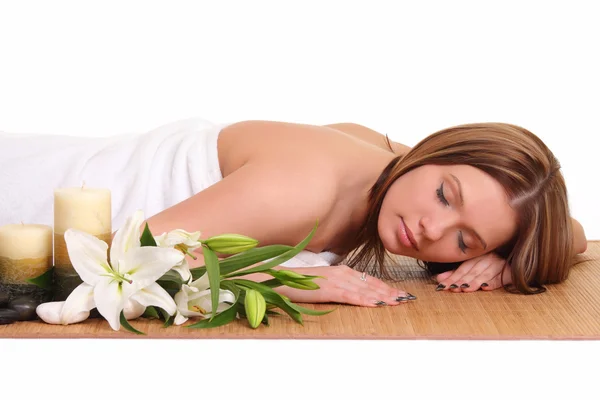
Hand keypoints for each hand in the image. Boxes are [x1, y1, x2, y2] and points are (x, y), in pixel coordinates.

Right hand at [273, 265, 415, 306]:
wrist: (282, 279)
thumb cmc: (301, 282)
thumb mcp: (324, 282)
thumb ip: (340, 285)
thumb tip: (354, 292)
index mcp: (342, 271)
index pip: (369, 280)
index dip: (386, 287)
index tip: (400, 293)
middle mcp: (342, 273)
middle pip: (371, 284)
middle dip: (390, 291)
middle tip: (407, 298)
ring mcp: (336, 281)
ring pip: (364, 290)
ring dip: (382, 296)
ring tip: (397, 302)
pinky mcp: (328, 289)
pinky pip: (350, 295)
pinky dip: (364, 300)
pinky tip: (375, 304)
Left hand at [434, 253, 511, 292]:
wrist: (516, 264)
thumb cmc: (490, 267)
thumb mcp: (472, 268)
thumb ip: (455, 274)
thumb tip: (438, 279)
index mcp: (477, 258)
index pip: (462, 269)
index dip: (452, 277)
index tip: (442, 286)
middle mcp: (487, 260)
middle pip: (471, 272)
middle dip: (461, 281)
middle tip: (452, 288)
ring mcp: (499, 265)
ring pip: (484, 274)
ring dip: (474, 282)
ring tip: (465, 289)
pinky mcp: (510, 273)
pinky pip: (501, 278)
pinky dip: (493, 282)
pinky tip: (486, 287)